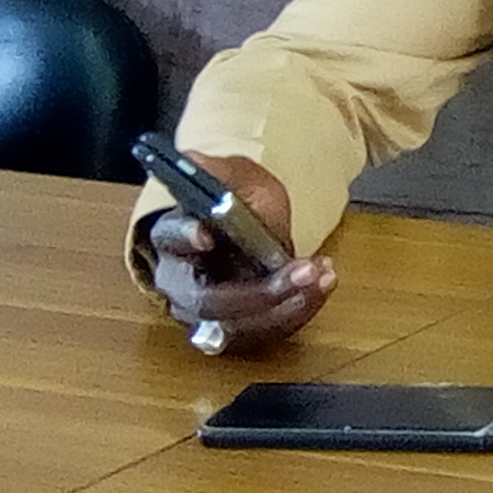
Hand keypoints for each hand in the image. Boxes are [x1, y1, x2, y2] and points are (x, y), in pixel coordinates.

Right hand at [146, 154, 332, 352]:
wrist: (246, 224)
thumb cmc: (234, 199)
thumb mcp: (233, 176)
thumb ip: (218, 172)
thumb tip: (194, 159)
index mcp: (171, 237)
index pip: (170, 240)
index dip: (185, 238)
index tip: (205, 234)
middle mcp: (179, 282)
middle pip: (208, 301)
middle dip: (260, 292)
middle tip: (304, 270)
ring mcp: (205, 313)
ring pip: (238, 328)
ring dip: (286, 308)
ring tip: (322, 276)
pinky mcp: (235, 327)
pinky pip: (264, 333)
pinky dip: (298, 312)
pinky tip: (322, 285)